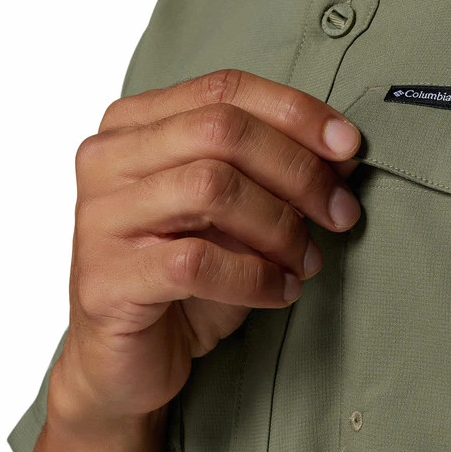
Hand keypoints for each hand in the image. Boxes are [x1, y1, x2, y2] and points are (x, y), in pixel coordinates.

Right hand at [51, 68, 362, 429]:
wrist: (129, 362)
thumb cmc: (185, 282)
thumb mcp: (242, 219)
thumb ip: (281, 177)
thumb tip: (345, 150)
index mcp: (135, 126)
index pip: (225, 90)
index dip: (296, 113)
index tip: (350, 147)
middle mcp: (108, 160)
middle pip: (222, 130)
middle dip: (299, 171)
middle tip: (341, 213)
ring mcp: (100, 217)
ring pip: (211, 188)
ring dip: (280, 226)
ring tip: (306, 261)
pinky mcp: (106, 279)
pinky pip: (197, 261)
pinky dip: (256, 277)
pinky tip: (281, 292)